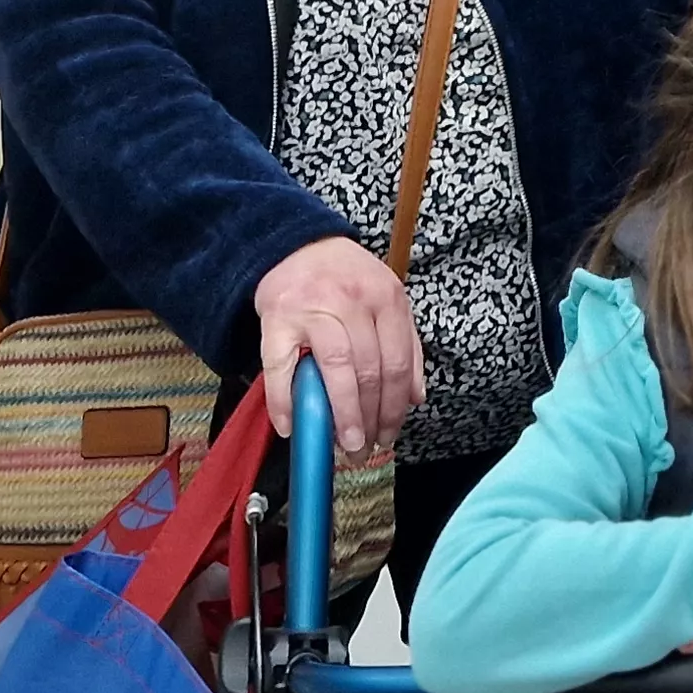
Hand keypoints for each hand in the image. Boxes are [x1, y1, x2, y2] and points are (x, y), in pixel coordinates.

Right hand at [252, 236, 420, 456]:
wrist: (294, 245)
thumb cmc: (344, 278)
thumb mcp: (385, 299)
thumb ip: (405, 344)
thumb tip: (415, 397)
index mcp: (386, 298)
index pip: (396, 363)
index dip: (394, 407)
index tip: (390, 434)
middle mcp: (353, 301)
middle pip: (369, 371)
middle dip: (370, 419)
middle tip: (365, 448)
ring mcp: (314, 309)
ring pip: (336, 372)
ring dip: (341, 416)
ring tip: (343, 444)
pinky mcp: (277, 319)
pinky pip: (281, 368)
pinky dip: (285, 403)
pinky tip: (291, 427)